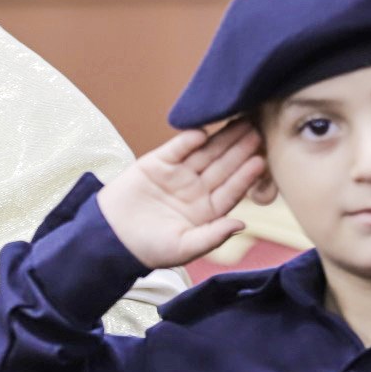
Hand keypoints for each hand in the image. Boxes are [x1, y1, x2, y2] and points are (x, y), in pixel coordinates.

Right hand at [96, 120, 268, 268]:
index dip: (245, 176)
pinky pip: (177, 148)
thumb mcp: (184, 248)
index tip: (260, 161)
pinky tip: (204, 131)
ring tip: (239, 122)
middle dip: (239, 149)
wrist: (110, 238)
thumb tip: (242, 224)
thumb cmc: (148, 249)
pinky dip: (189, 139)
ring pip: (204, 153)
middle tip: (257, 130)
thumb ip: (213, 235)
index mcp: (206, 211)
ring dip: (221, 138)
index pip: (231, 190)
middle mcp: (196, 190)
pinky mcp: (157, 163)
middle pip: (222, 166)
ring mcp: (177, 174)